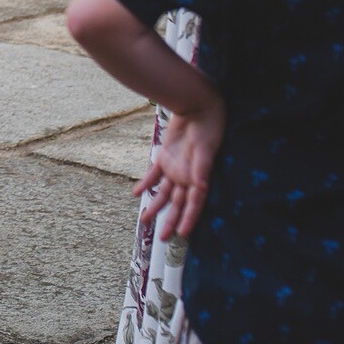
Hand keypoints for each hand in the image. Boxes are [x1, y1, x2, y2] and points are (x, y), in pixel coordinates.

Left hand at [136, 94, 224, 239]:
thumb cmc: (206, 128)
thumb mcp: (205, 150)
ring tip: (145, 221)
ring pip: (164, 193)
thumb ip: (201, 169)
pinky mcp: (165, 156)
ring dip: (155, 206)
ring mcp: (175, 167)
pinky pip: (153, 174)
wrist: (195, 105)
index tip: (182, 235)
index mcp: (199, 177)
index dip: (189, 219)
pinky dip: (146, 183)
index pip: (194, 204)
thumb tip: (199, 187)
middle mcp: (187, 176)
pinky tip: (137, 194)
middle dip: (171, 220)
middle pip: (178, 203)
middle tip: (163, 238)